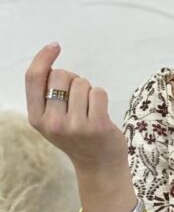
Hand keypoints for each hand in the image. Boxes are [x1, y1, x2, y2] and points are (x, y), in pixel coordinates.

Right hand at [24, 43, 128, 171]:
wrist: (98, 165)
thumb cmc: (75, 136)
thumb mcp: (51, 119)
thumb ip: (46, 95)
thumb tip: (51, 61)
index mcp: (36, 118)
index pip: (34, 78)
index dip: (43, 57)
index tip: (55, 46)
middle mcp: (52, 122)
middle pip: (61, 75)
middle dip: (73, 79)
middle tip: (78, 99)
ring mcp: (74, 125)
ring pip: (82, 83)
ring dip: (88, 90)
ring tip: (88, 109)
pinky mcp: (96, 126)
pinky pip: (98, 92)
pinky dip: (101, 97)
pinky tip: (100, 113)